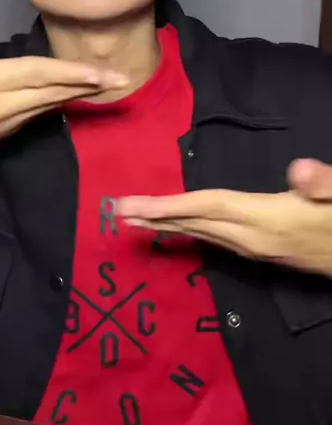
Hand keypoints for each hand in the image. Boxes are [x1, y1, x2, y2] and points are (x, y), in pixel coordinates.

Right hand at [0, 0, 127, 165]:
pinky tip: (75, 96)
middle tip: (122, 78)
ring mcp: (4, 123)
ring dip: (78, 95)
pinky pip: (37, 116)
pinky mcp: (2, 134)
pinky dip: (58, 104)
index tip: (99, 72)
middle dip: (89, 86)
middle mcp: (1, 106)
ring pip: (48, 107)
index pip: (37, 75)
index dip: (70, 73)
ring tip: (108, 85)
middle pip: (52, 93)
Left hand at [116, 162, 331, 278]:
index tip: (132, 206)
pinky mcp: (259, 252)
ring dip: (165, 224)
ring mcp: (254, 250)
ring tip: (132, 218)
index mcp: (266, 221)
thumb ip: (321, 184)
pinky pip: (211, 238)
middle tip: (114, 210)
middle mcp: (251, 240)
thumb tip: (298, 172)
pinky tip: (176, 225)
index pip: (207, 208)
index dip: (168, 205)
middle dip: (153, 217)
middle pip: (194, 223)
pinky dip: (187, 228)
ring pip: (200, 233)